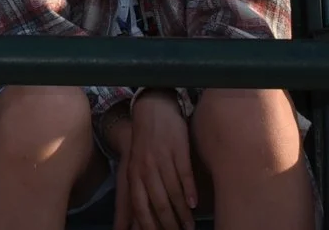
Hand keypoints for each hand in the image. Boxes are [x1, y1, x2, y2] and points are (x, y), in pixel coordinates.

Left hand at [108, 91, 195, 229]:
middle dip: (169, 223)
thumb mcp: (135, 166)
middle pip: (158, 203)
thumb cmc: (144, 144)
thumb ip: (137, 191)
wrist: (153, 110)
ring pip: (172, 191)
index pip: (140, 207)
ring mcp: (162, 158)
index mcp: (134, 174)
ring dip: (182, 212)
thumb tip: (134, 221)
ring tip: (189, 226)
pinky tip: (194, 203)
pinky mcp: (177, 148)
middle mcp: (146, 168)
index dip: (149, 225)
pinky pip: (184, 173)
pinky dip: (189, 190)